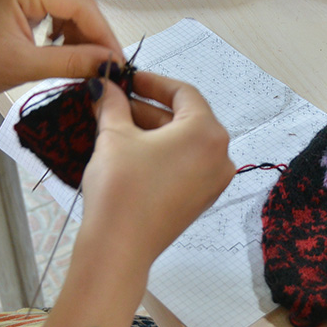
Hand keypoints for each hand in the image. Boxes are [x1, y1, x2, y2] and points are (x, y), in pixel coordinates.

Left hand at [0, 0, 122, 99]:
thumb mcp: (25, 66)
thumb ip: (72, 62)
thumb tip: (110, 64)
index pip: (80, 4)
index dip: (103, 34)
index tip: (118, 62)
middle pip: (76, 5)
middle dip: (93, 36)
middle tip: (107, 67)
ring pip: (67, 12)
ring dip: (80, 39)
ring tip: (86, 66)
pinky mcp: (15, 5)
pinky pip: (52, 17)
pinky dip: (64, 38)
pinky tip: (64, 56)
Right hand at [77, 72, 234, 263]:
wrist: (120, 247)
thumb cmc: (122, 191)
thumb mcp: (114, 136)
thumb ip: (114, 104)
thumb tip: (107, 87)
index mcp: (207, 132)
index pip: (183, 93)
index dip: (152, 82)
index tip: (128, 78)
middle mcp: (219, 155)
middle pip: (184, 118)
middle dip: (147, 107)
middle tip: (115, 100)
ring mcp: (213, 180)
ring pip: (182, 142)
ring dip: (151, 130)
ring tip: (115, 123)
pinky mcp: (200, 199)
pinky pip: (184, 164)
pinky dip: (161, 153)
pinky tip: (130, 150)